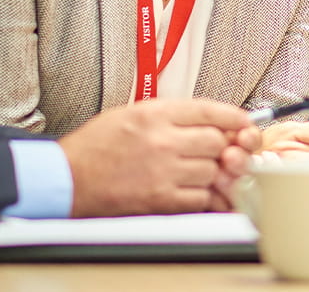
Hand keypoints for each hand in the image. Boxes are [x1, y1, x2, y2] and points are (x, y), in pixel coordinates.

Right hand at [59, 98, 260, 216]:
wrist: (65, 178)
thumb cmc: (94, 147)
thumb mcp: (131, 113)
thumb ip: (171, 114)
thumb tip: (209, 120)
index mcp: (155, 113)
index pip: (210, 110)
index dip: (234, 117)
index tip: (243, 123)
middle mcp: (163, 140)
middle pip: (218, 141)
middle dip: (221, 146)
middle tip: (216, 151)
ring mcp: (163, 171)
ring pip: (213, 170)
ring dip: (213, 172)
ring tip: (198, 170)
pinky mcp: (160, 199)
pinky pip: (200, 197)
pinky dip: (203, 196)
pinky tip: (193, 190)